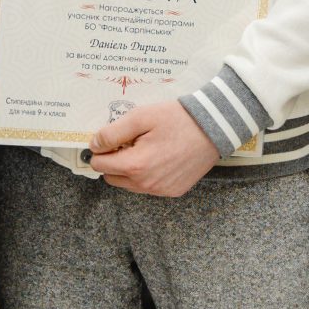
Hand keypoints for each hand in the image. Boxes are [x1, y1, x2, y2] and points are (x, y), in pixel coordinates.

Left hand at [85, 99, 218, 196]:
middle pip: (111, 178)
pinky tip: (160, 158)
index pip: (99, 165)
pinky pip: (149, 188)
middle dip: (114, 161)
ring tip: (146, 149)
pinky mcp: (173, 191)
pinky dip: (147, 175)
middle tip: (129, 143)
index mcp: (135, 165)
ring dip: (129, 170)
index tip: (111, 139)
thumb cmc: (178, 119)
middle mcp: (146, 184)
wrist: (214, 127)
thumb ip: (113, 132)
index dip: (101, 150)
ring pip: (129, 185)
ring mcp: (161, 190)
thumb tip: (94, 145)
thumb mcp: (141, 117)